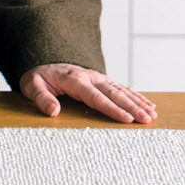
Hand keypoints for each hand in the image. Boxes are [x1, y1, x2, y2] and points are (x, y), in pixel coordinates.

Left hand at [19, 63, 156, 123]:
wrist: (43, 64)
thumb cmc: (38, 78)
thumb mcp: (31, 86)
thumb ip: (41, 98)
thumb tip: (53, 112)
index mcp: (74, 79)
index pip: (96, 97)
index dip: (112, 109)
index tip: (127, 119)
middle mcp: (89, 76)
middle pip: (113, 93)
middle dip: (132, 107)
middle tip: (147, 120)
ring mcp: (97, 77)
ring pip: (121, 90)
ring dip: (138, 102)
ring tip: (152, 115)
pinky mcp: (101, 80)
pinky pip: (121, 88)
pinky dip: (136, 95)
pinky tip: (148, 104)